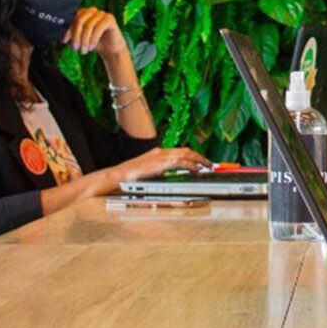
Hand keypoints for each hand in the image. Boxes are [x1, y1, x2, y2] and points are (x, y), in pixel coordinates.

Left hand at [63, 6, 127, 61]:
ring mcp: (101, 13)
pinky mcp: (110, 18)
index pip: (72, 18)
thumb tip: (58, 35)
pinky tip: (91, 47)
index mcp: (83, 13)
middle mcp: (92, 11)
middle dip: (76, 36)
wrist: (110, 50)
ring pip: (89, 25)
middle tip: (75, 48)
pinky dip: (93, 38)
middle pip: (80, 20)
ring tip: (83, 51)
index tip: (64, 41)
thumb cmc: (92, 43)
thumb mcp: (79, 39)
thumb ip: (70, 35)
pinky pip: (99, 27)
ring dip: (84, 40)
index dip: (67, 29)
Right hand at [88, 146, 212, 194]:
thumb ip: (158, 172)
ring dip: (199, 159)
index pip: (178, 151)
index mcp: (157, 153)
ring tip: (208, 166)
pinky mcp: (161, 163)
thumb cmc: (128, 177)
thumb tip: (167, 177)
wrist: (117, 176)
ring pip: (186, 154)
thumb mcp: (146, 173)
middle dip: (199, 156)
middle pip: (185, 150)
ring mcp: (161, 156)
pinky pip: (181, 162)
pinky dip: (192, 165)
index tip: (200, 161)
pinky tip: (198, 170)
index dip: (191, 156)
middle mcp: (160, 152)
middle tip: (209, 163)